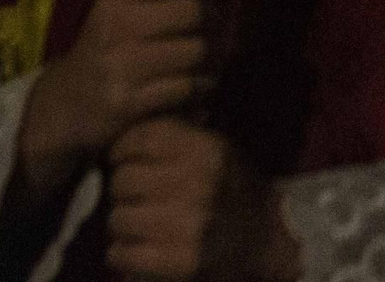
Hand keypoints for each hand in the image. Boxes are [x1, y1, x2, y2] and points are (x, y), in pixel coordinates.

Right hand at [16, 0, 219, 197]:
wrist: (65, 103)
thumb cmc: (106, 48)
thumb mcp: (119, 9)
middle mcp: (117, 26)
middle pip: (192, 11)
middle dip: (216, 19)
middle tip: (221, 27)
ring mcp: (122, 66)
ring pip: (197, 50)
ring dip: (215, 55)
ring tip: (215, 56)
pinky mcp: (129, 102)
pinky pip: (188, 86)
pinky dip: (204, 84)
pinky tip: (202, 83)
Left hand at [106, 119, 300, 281]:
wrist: (266, 238)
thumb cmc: (231, 187)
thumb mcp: (216, 147)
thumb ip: (178, 131)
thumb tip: (130, 123)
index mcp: (208, 150)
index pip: (140, 139)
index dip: (124, 150)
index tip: (125, 160)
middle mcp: (199, 184)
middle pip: (122, 180)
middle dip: (122, 189)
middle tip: (136, 196)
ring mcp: (191, 225)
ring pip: (118, 218)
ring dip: (122, 223)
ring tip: (140, 223)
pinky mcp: (182, 262)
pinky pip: (122, 254)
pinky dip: (123, 254)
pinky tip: (138, 248)